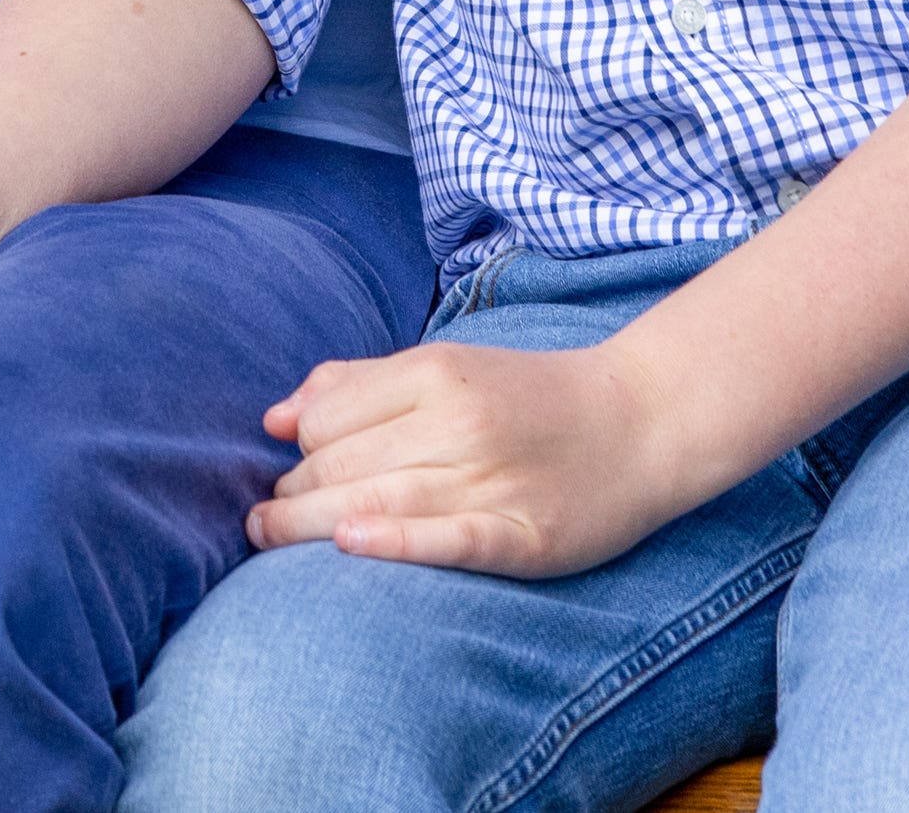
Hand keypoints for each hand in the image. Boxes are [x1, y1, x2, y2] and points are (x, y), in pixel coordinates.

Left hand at [248, 334, 711, 576]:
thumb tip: (274, 417)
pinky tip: (352, 544)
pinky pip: (448, 539)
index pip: (329, 419)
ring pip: (377, 500)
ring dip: (309, 524)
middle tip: (263, 521)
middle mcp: (459, 422)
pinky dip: (396, 541)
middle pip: (343, 463)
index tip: (285, 477)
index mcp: (436, 374)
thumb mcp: (448, 365)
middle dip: (292, 494)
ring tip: (268, 537)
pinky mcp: (525, 535)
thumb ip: (359, 384)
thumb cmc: (532, 397)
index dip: (297, 452)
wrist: (644, 419)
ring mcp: (493, 479)